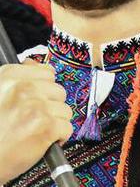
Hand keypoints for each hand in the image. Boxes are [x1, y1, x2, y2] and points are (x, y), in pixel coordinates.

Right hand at [0, 60, 72, 182]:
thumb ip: (17, 79)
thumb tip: (33, 63)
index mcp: (9, 77)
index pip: (46, 72)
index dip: (44, 88)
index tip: (37, 98)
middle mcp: (23, 89)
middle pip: (58, 91)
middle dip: (50, 106)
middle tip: (33, 119)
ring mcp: (36, 107)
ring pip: (64, 109)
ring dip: (54, 122)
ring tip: (35, 130)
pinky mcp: (46, 126)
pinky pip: (67, 127)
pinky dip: (58, 137)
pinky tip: (42, 140)